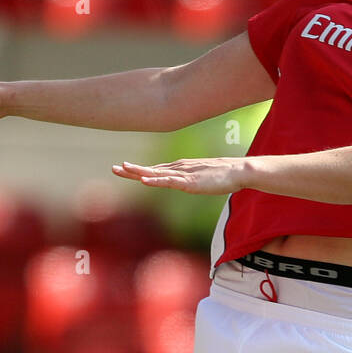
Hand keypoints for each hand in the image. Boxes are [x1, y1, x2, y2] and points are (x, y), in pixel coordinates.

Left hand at [111, 157, 248, 194]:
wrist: (238, 171)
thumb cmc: (223, 175)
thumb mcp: (201, 179)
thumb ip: (191, 180)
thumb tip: (185, 184)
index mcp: (179, 169)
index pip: (155, 170)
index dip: (138, 170)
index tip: (122, 169)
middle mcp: (178, 169)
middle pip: (150, 170)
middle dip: (132, 170)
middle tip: (113, 168)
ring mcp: (183, 175)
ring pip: (156, 174)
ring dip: (139, 172)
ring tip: (123, 169)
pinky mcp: (189, 182)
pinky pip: (169, 182)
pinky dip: (156, 181)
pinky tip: (145, 181)